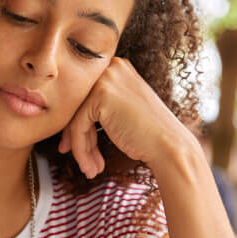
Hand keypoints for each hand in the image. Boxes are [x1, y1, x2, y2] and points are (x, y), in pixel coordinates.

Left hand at [58, 57, 197, 177]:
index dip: (80, 126)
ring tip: (90, 170)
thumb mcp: (121, 111)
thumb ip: (98, 107)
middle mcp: (111, 67)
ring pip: (75, 118)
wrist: (169, 146)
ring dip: (81, 149)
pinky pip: (77, 127)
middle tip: (83, 163)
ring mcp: (105, 79)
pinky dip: (81, 150)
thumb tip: (67, 119)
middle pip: (78, 106)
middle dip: (77, 138)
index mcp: (117, 68)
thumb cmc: (148, 135)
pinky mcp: (100, 96)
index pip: (86, 97)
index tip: (77, 150)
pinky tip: (91, 168)